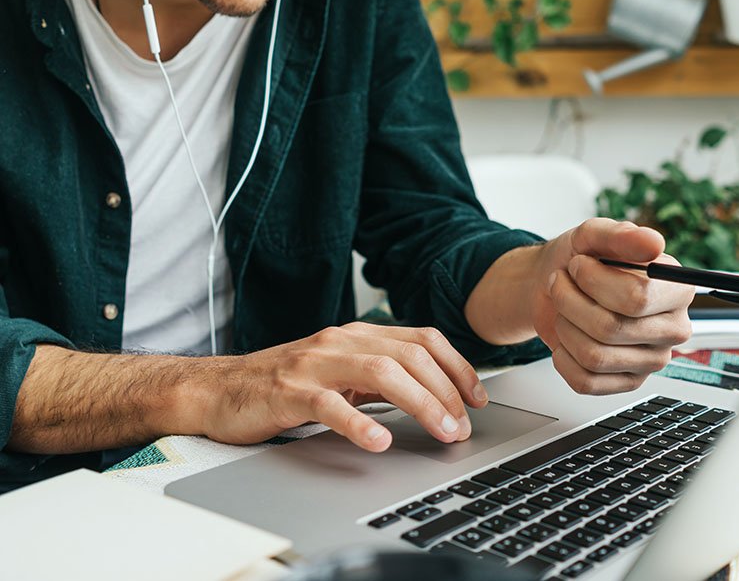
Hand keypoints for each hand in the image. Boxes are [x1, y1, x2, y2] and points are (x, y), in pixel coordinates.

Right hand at [195, 323, 488, 452]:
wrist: (221, 388)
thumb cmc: (285, 383)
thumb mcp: (341, 371)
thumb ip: (381, 376)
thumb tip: (433, 394)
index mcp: (358, 335)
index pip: (422, 338)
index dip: (457, 366)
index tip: (478, 397)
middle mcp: (341, 341)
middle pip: (410, 355)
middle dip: (447, 390)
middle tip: (462, 426)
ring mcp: (315, 364)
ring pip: (381, 372)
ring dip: (420, 403)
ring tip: (441, 431)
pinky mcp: (289, 391)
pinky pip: (330, 404)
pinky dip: (359, 422)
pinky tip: (379, 441)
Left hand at [534, 219, 693, 394]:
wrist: (553, 286)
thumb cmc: (580, 261)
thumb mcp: (593, 236)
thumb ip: (621, 235)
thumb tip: (653, 243)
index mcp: (676, 290)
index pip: (636, 297)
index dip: (593, 280)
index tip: (578, 265)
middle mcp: (673, 329)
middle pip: (611, 328)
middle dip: (570, 301)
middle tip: (561, 283)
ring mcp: (652, 361)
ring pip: (594, 356)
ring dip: (564, 326)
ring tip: (563, 308)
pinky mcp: (628, 383)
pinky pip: (585, 381)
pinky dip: (562, 357)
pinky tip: (568, 337)